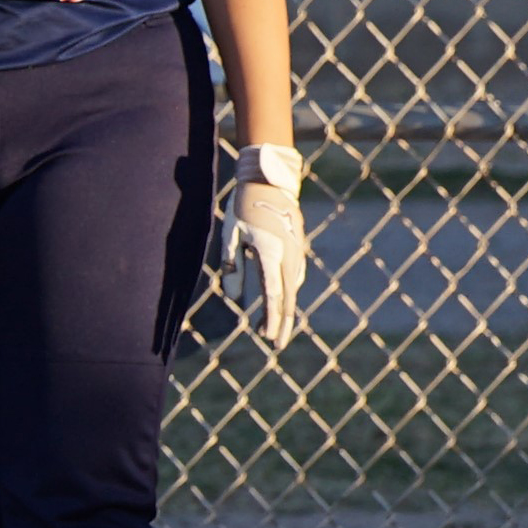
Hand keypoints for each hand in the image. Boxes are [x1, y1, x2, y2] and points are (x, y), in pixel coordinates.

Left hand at [221, 177, 308, 345]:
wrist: (269, 182)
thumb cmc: (244, 207)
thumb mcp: (230, 236)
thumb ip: (232, 266)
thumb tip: (235, 299)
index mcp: (271, 253)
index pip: (273, 295)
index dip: (271, 319)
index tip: (268, 338)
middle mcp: (289, 255)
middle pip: (288, 297)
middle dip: (282, 323)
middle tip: (276, 345)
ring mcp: (296, 251)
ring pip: (292, 288)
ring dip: (282, 309)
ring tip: (267, 328)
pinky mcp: (296, 248)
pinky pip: (292, 276)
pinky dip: (285, 293)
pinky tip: (276, 302)